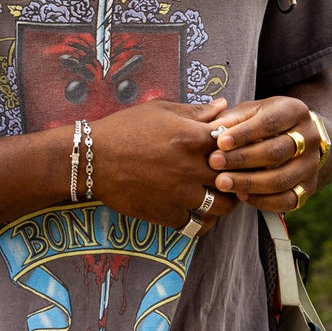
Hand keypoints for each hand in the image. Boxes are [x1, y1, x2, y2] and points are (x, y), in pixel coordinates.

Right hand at [90, 99, 238, 233]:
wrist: (93, 158)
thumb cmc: (125, 128)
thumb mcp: (160, 110)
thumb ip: (195, 111)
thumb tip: (224, 105)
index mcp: (192, 138)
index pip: (233, 144)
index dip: (238, 147)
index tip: (234, 149)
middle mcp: (191, 168)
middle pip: (233, 178)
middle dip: (236, 177)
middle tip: (233, 176)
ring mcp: (181, 194)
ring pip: (221, 207)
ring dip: (224, 203)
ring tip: (219, 198)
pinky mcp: (168, 214)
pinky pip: (196, 225)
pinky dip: (201, 222)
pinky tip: (199, 215)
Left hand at [206, 95, 320, 213]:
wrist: (300, 138)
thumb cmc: (266, 122)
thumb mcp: (252, 111)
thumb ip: (233, 119)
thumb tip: (210, 130)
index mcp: (295, 111)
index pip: (270, 122)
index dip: (244, 133)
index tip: (220, 142)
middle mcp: (309, 137)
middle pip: (276, 152)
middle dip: (242, 159)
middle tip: (214, 163)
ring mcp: (311, 164)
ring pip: (281, 179)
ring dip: (249, 183)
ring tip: (222, 183)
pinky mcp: (309, 187)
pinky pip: (287, 200)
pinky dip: (263, 201)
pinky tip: (241, 196)